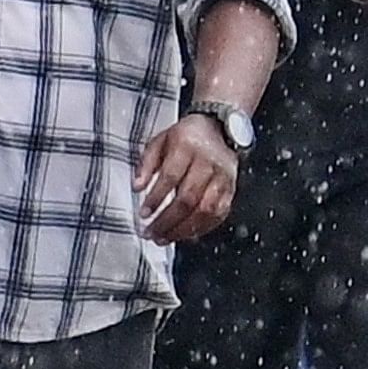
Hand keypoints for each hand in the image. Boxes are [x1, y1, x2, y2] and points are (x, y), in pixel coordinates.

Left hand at [135, 113, 241, 243]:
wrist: (219, 130)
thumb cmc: (186, 138)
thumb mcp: (160, 141)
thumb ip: (146, 164)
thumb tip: (136, 187)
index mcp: (187, 147)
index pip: (171, 177)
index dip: (156, 198)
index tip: (143, 213)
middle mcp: (208, 163)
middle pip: (188, 198)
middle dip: (167, 221)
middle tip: (151, 232)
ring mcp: (222, 178)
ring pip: (205, 211)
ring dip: (182, 229)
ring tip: (164, 238)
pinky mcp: (231, 190)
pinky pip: (218, 215)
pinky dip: (201, 228)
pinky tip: (184, 234)